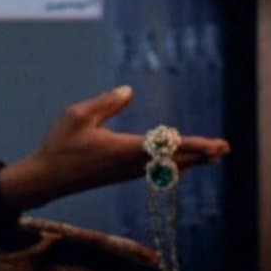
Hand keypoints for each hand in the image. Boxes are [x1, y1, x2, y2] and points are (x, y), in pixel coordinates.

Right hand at [0, 85, 229, 209]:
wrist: (46, 179)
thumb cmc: (60, 145)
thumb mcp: (78, 115)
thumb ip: (106, 102)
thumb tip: (129, 91)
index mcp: (125, 149)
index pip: (168, 147)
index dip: (194, 145)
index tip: (215, 145)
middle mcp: (131, 164)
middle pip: (174, 160)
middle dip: (201, 154)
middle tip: (224, 148)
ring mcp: (126, 172)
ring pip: (166, 167)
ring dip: (189, 159)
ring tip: (210, 154)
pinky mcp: (120, 174)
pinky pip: (155, 170)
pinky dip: (173, 163)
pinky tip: (177, 160)